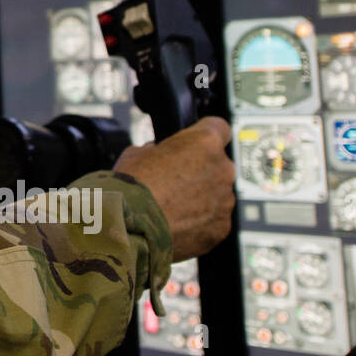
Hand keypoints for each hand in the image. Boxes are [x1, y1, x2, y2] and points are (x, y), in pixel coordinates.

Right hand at [112, 116, 235, 262]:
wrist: (130, 227)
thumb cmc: (131, 187)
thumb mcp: (136, 153)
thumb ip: (157, 150)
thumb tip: (157, 154)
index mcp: (204, 142)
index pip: (218, 127)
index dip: (204, 135)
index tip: (194, 144)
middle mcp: (222, 169)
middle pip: (218, 164)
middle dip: (200, 171)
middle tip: (173, 181)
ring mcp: (224, 200)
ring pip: (217, 194)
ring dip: (200, 197)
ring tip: (171, 206)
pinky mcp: (221, 227)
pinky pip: (214, 220)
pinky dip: (199, 222)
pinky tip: (175, 223)